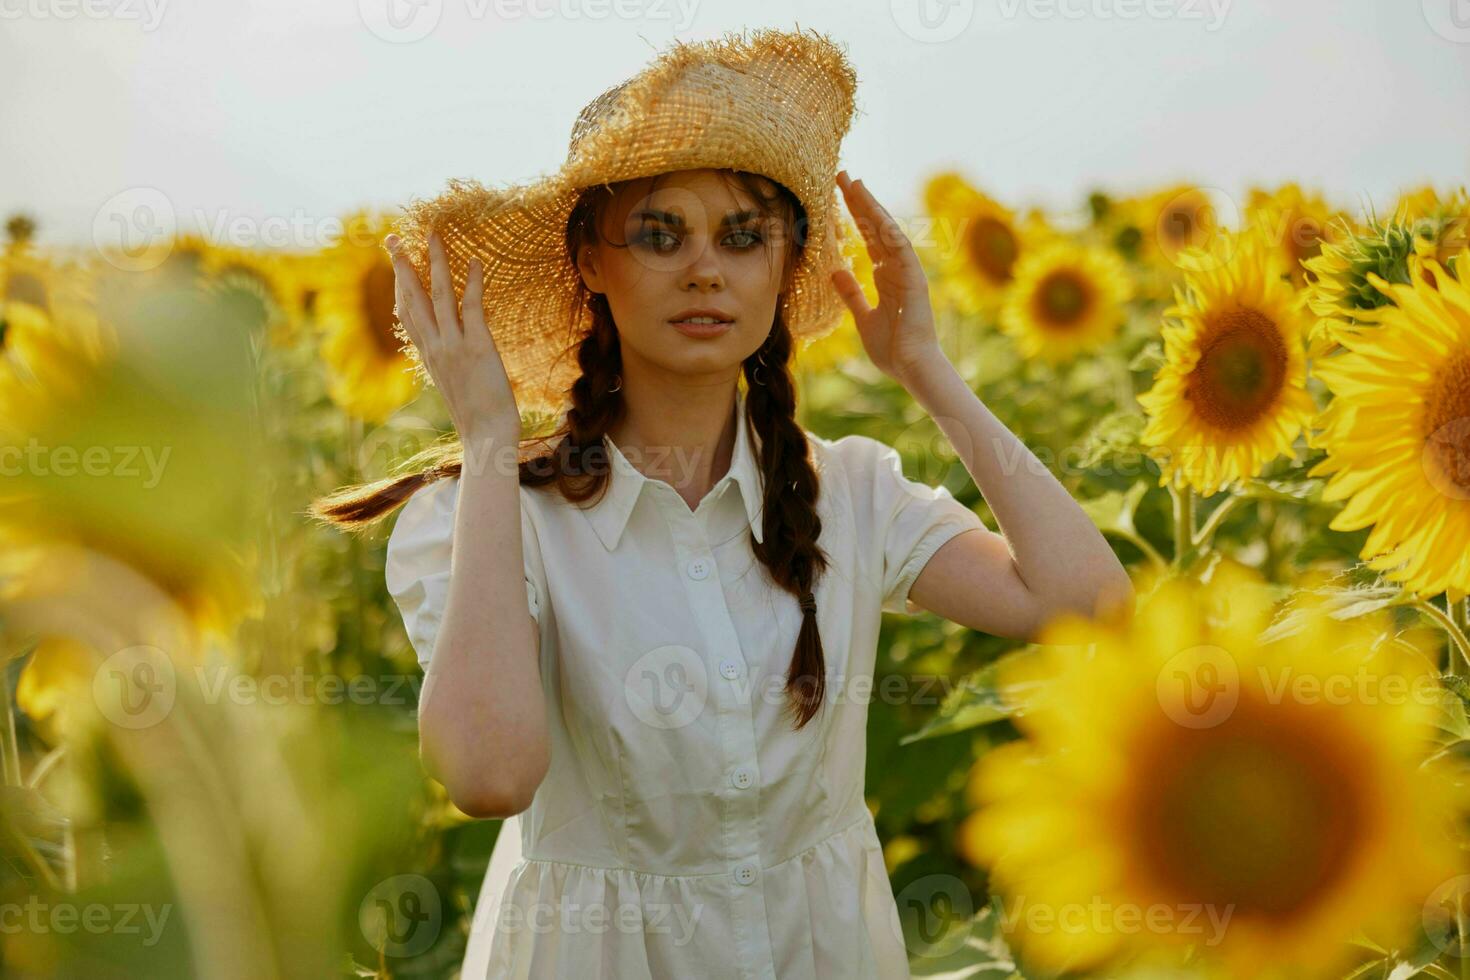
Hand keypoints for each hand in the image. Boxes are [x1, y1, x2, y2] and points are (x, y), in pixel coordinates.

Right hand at [385, 231, 519, 444]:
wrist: (486, 436)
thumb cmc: (477, 416)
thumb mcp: (453, 385)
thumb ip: (447, 363)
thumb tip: (446, 352)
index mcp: (427, 356)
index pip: (406, 313)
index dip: (399, 285)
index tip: (397, 262)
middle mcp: (434, 347)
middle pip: (411, 297)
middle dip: (402, 265)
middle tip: (393, 236)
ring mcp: (453, 345)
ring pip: (438, 294)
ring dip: (436, 261)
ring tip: (434, 235)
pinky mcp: (477, 346)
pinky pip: (471, 307)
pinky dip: (472, 281)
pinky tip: (475, 261)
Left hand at [831, 170, 949, 386]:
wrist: (912, 369)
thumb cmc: (892, 349)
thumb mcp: (862, 317)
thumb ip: (851, 294)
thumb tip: (834, 272)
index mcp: (886, 277)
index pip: (868, 238)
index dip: (854, 215)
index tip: (837, 193)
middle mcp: (897, 269)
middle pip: (876, 228)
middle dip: (859, 201)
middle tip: (841, 174)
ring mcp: (908, 273)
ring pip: (888, 232)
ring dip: (872, 208)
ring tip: (854, 184)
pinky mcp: (915, 281)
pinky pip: (901, 251)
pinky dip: (889, 232)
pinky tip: (875, 214)